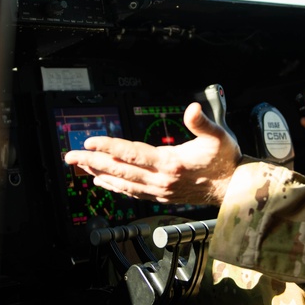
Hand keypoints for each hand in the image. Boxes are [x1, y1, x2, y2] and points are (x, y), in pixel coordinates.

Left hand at [62, 102, 241, 205]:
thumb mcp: (219, 135)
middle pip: (119, 170)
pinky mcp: (160, 196)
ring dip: (98, 174)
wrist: (234, 188)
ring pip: (122, 183)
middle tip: (71, 155)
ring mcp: (159, 191)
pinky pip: (131, 192)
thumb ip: (202, 122)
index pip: (132, 154)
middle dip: (92, 161)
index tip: (90, 141)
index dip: (109, 147)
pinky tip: (102, 182)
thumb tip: (192, 108)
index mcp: (170, 163)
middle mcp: (161, 180)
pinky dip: (113, 187)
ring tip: (80, 166)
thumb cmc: (226, 160)